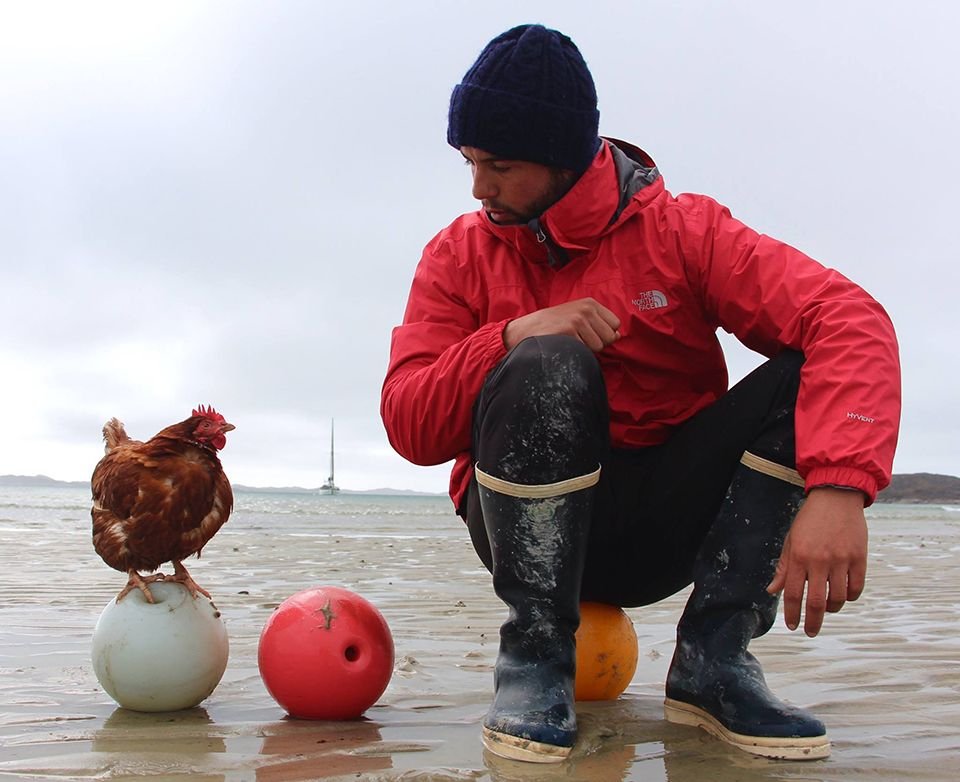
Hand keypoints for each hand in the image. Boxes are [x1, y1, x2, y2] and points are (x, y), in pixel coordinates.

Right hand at [503, 298, 620, 351]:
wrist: (525, 330)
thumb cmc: (552, 326)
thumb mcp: (576, 316)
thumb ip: (598, 324)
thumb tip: (617, 335)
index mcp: (590, 303)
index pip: (615, 324)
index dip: (604, 333)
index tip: (589, 334)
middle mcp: (586, 309)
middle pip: (609, 336)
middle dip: (597, 343)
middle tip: (578, 339)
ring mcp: (577, 320)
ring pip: (599, 346)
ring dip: (586, 349)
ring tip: (570, 341)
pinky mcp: (569, 332)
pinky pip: (585, 351)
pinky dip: (576, 352)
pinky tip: (564, 345)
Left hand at [766, 486, 867, 636]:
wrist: (836, 497)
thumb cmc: (810, 520)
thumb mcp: (791, 540)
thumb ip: (784, 568)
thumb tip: (772, 590)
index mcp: (799, 556)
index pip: (794, 593)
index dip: (792, 613)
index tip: (793, 626)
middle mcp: (819, 560)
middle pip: (816, 602)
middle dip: (812, 622)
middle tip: (811, 632)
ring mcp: (841, 560)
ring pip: (838, 598)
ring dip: (831, 609)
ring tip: (826, 609)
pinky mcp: (859, 558)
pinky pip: (856, 588)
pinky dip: (849, 597)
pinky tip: (843, 596)